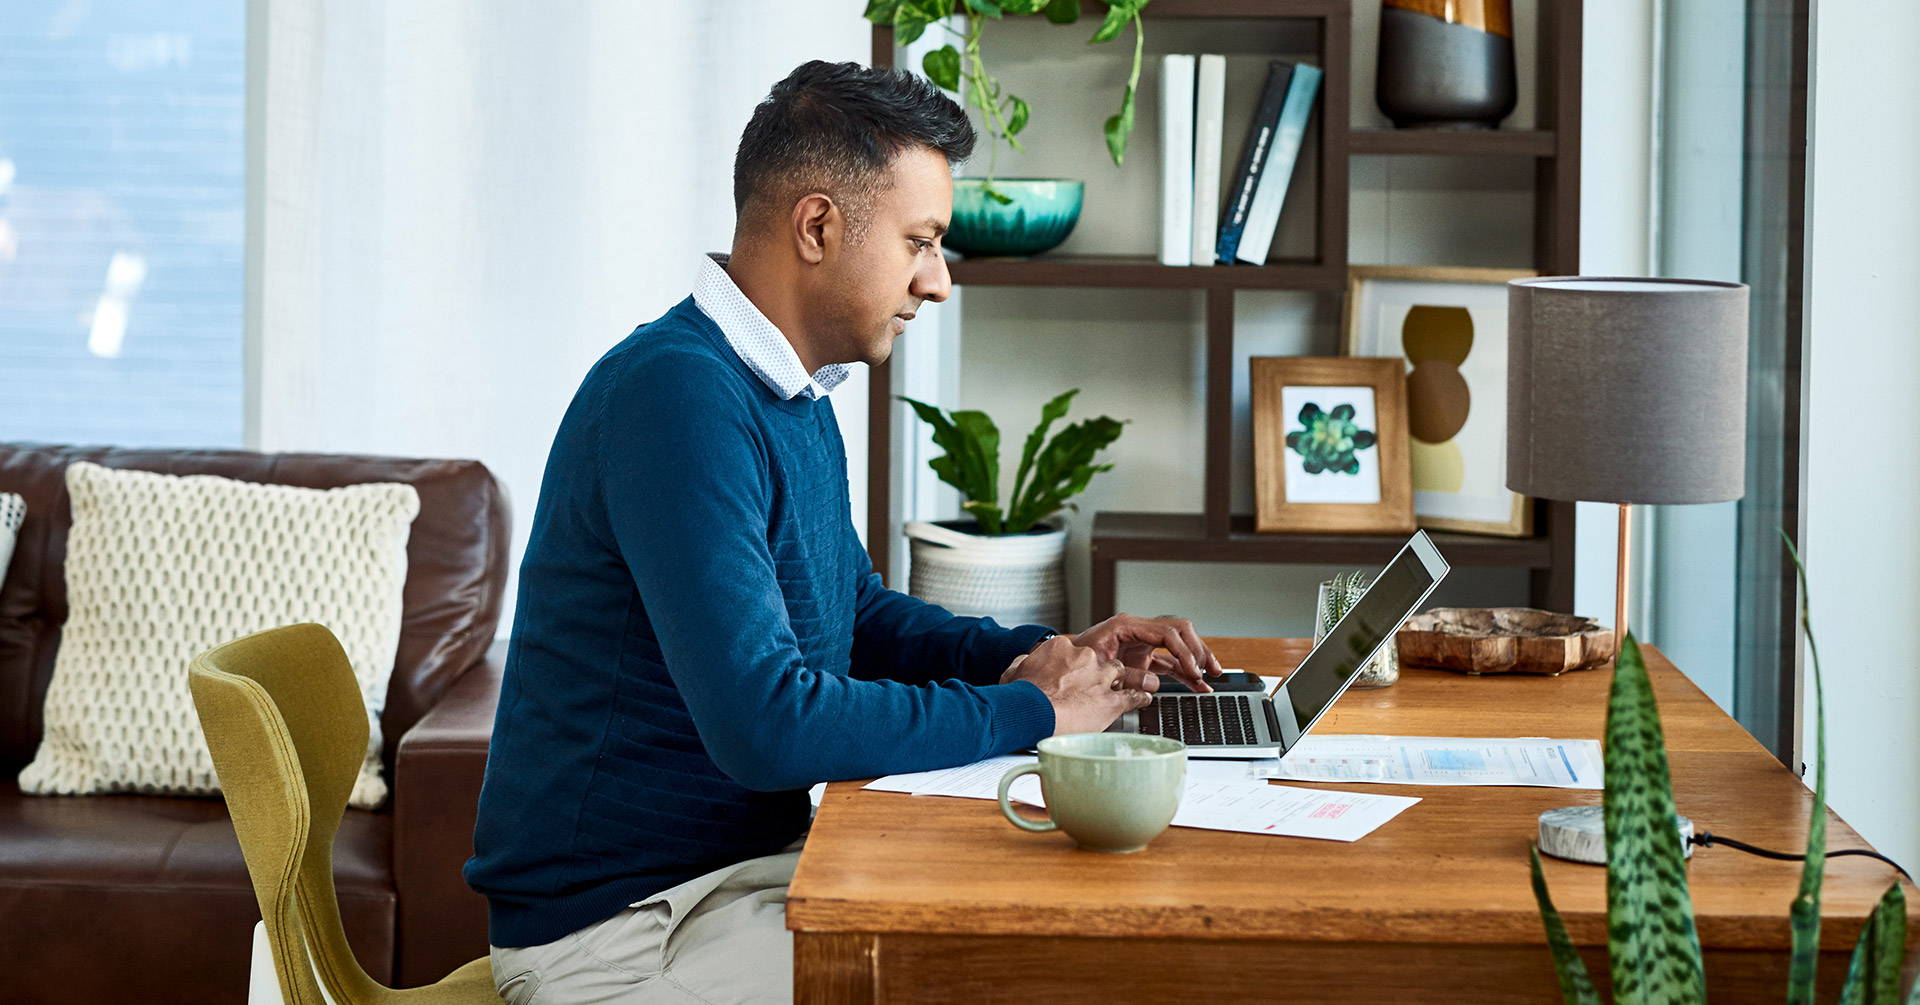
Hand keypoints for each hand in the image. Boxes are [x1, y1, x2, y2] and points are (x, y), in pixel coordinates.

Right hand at [999, 635, 1153, 734]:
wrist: (1031, 712)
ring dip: (1125, 681)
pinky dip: (1139, 698)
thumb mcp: (1013, 671)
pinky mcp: (1110, 701)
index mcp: (1061, 649)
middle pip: (1100, 661)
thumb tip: (1023, 663)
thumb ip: (1024, 664)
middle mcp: (1084, 658)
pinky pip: (1132, 697)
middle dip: (1099, 673)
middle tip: (1094, 685)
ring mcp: (1099, 679)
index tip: (1073, 675)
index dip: (1075, 666)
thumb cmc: (1020, 695)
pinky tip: (1143, 699)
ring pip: (1121, 673)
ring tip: (1131, 686)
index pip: (1075, 652)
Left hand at [1072, 613, 1221, 692]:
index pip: (1167, 632)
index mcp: (1127, 626)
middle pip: (1179, 632)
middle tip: (1209, 670)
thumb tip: (1152, 684)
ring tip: (1210, 678)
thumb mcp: (1099, 669)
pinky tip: (1195, 684)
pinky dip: (1182, 672)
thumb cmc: (1076, 662)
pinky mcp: (1141, 656)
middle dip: (1198, 650)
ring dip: (1195, 660)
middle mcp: (1137, 630)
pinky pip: (1168, 661)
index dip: (1185, 651)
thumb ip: (1126, 676)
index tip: (1194, 669)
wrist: (1062, 668)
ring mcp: (1141, 642)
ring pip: (1178, 646)